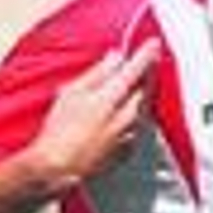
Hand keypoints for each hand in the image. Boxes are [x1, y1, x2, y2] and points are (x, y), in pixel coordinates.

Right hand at [27, 42, 159, 192]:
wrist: (58, 169)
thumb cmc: (59, 132)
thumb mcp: (72, 92)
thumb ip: (98, 72)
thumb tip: (115, 58)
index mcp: (114, 95)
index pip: (139, 66)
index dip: (147, 52)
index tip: (153, 43)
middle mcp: (128, 114)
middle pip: (146, 87)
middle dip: (145, 74)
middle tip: (141, 65)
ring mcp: (130, 134)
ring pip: (143, 107)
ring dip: (140, 94)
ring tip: (130, 89)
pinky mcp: (127, 150)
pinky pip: (137, 126)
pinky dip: (133, 116)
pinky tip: (121, 116)